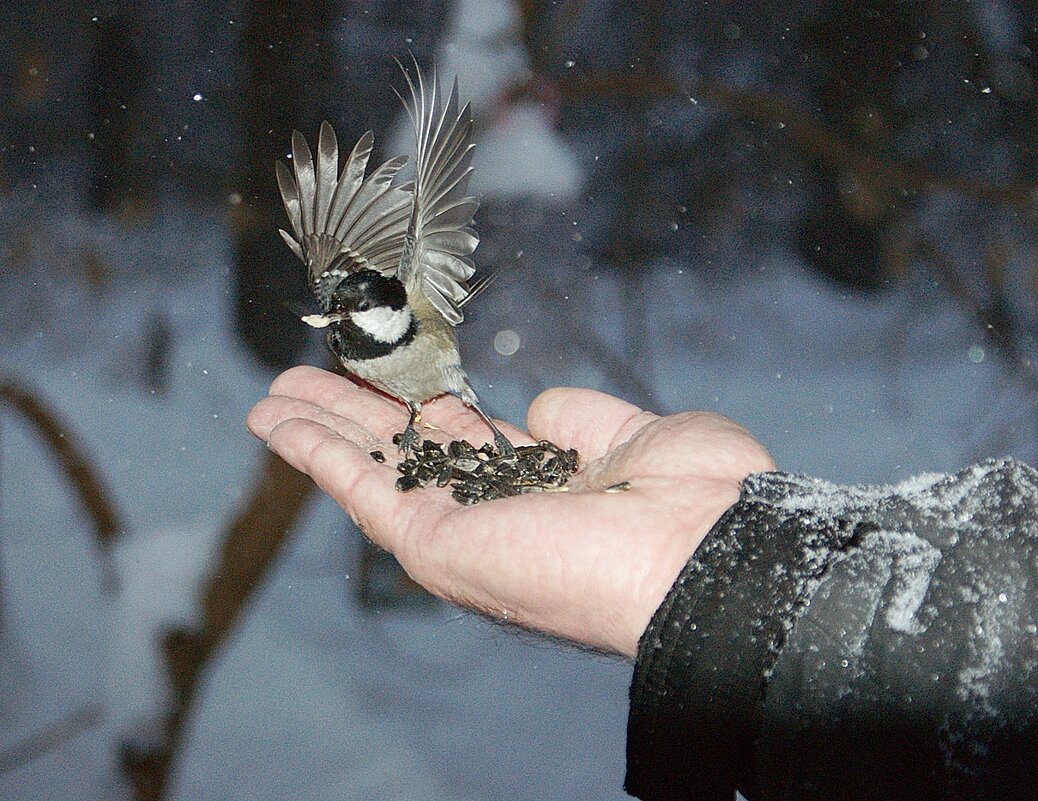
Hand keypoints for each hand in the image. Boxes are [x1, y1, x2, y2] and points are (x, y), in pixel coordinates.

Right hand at [247, 366, 774, 657]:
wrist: (705, 549)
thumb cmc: (696, 499)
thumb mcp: (638, 436)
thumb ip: (581, 422)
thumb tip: (540, 409)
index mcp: (542, 488)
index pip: (461, 444)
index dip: (417, 409)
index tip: (388, 380)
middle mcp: (494, 515)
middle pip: (403, 456)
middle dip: (350, 418)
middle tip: (300, 386)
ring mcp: (462, 532)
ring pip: (370, 475)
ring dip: (315, 434)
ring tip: (268, 402)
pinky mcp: (437, 546)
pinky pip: (363, 493)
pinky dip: (316, 456)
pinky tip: (279, 425)